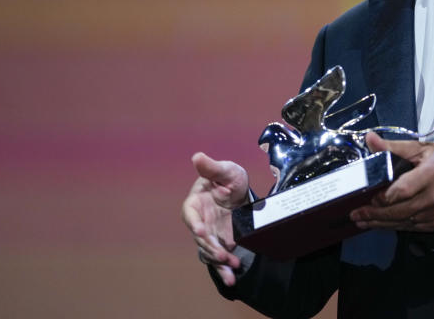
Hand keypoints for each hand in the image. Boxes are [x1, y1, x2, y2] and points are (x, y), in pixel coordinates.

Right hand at [181, 152, 249, 285]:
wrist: (244, 193)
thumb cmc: (230, 178)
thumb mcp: (226, 170)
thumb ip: (212, 167)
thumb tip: (197, 156)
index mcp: (195, 202)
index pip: (190, 214)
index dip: (194, 223)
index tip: (201, 231)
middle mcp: (199, 221)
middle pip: (200, 238)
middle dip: (210, 247)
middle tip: (222, 254)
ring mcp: (209, 234)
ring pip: (209, 251)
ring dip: (219, 262)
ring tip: (231, 270)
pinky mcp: (220, 243)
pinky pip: (219, 258)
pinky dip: (224, 268)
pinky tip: (231, 278)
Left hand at [349, 131, 433, 232]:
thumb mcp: (422, 148)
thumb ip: (393, 147)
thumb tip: (370, 140)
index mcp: (433, 172)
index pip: (403, 190)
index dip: (383, 197)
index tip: (368, 198)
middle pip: (401, 210)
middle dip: (376, 214)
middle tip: (356, 214)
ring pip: (405, 223)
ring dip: (382, 223)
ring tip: (364, 221)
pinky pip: (414, 228)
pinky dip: (397, 227)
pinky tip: (383, 224)